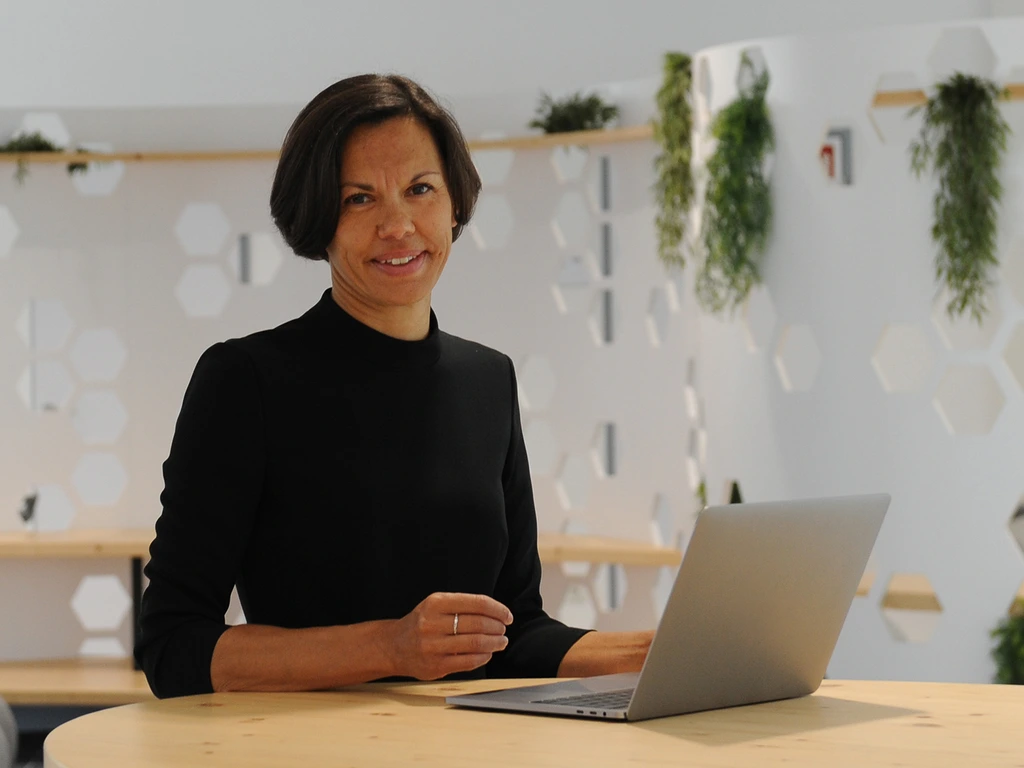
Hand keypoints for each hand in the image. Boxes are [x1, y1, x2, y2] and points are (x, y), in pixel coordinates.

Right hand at [386, 592, 513, 679]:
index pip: (477, 603)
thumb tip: (496, 613)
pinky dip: (483, 657)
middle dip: (497, 627)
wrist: (394, 645)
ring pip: (476, 643)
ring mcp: (433, 646)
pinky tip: (487, 653)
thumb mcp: (436, 605)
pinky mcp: (435, 666)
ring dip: (495, 643)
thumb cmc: (422, 623)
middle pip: (479, 624)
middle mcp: (432, 623)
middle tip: (503, 629)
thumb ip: (462, 606)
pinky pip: (468, 661)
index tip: (507, 615)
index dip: (498, 610)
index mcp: (436, 603)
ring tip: (501, 641)